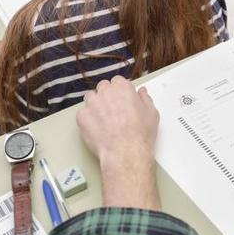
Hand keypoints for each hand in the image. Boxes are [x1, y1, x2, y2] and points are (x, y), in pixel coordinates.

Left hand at [77, 76, 160, 209]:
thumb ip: (145, 99)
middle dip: (107, 96)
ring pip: (90, 98)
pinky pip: (83, 114)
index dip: (120, 92)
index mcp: (122, 87)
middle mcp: (105, 92)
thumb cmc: (140, 134)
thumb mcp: (151, 113)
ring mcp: (91, 104)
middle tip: (113, 111)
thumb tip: (142, 92)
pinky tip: (97, 129)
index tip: (122, 101)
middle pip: (103, 88)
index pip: (117, 82)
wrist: (125, 153)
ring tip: (103, 119)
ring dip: (95, 105)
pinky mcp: (82, 117)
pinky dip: (88, 120)